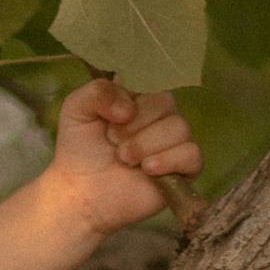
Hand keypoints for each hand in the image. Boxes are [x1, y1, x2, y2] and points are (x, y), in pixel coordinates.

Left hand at [49, 77, 202, 234]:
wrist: (82, 191)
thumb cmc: (79, 150)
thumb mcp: (76, 109)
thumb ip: (97, 93)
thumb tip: (129, 108)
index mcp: (139, 96)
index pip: (153, 78)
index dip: (133, 96)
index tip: (114, 114)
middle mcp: (160, 115)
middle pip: (166, 102)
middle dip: (134, 124)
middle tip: (112, 141)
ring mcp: (174, 142)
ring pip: (179, 128)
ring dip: (146, 144)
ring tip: (124, 159)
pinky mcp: (183, 169)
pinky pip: (193, 154)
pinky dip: (168, 160)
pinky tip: (146, 170)